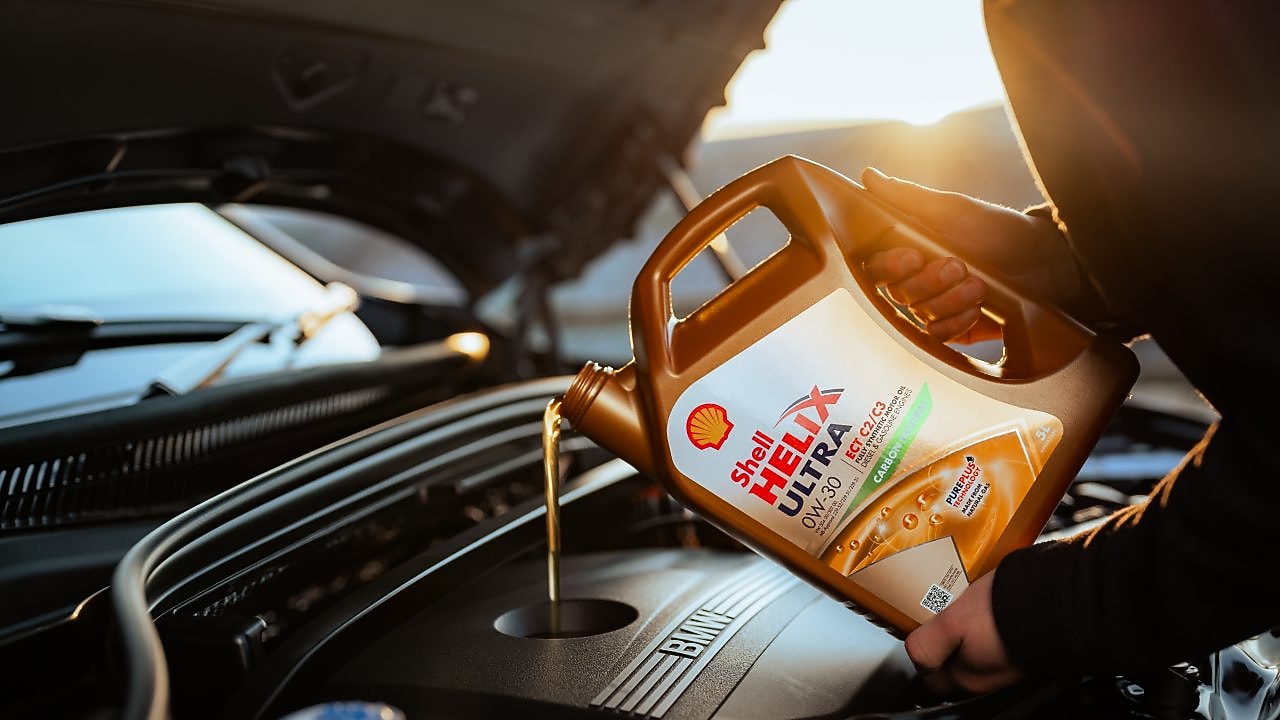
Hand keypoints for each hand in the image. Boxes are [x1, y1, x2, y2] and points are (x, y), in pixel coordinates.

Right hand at [860, 168, 1079, 343]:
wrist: (1046, 263)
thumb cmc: (998, 230)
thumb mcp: (955, 210)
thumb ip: (910, 198)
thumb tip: (870, 177)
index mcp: (910, 248)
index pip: (877, 264)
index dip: (889, 265)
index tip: (913, 255)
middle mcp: (917, 278)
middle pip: (896, 291)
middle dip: (928, 281)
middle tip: (958, 265)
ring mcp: (935, 304)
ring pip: (919, 312)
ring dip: (949, 299)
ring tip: (979, 284)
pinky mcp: (954, 327)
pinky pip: (938, 335)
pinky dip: (955, 322)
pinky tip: (976, 309)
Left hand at [905, 571, 1023, 695]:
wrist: (1062, 599)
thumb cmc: (1009, 610)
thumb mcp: (952, 623)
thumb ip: (928, 644)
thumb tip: (914, 653)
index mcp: (969, 679)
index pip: (930, 679)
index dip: (921, 655)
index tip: (918, 633)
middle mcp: (991, 678)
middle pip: (954, 666)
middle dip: (942, 643)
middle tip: (937, 616)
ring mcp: (1012, 664)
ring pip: (976, 651)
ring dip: (966, 632)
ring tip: (960, 604)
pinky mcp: (1028, 646)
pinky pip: (998, 639)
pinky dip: (988, 624)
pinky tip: (988, 603)